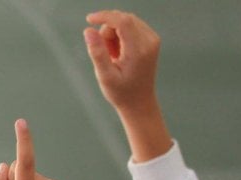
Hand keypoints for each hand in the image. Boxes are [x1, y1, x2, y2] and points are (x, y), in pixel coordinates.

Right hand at [85, 10, 172, 160]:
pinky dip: (120, 34)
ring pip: (126, 21)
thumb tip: (88, 30)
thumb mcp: (104, 75)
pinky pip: (131, 26)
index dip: (105, 16)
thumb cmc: (120, 92)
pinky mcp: (151, 39)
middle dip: (107, 30)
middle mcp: (149, 41)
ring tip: (113, 56)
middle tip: (106, 53)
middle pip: (123, 19)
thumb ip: (97, 52)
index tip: (89, 20)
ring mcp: (152, 39)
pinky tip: (119, 52)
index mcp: (139, 50)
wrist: (139, 102)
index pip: (123, 21)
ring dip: (113, 33)